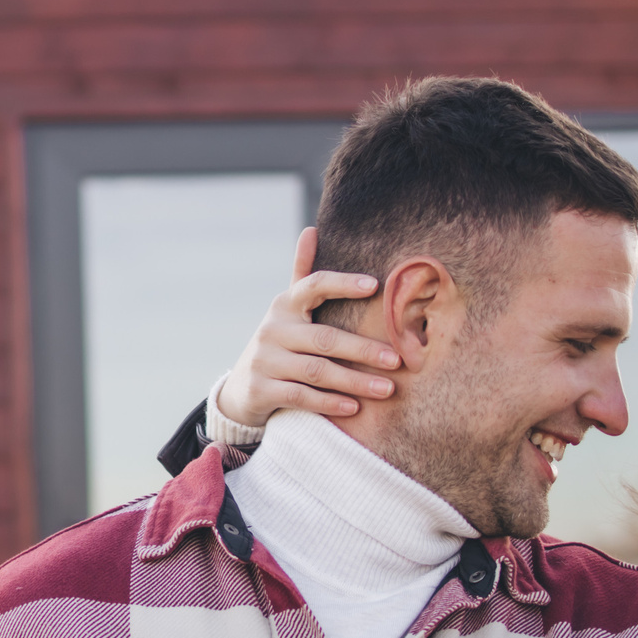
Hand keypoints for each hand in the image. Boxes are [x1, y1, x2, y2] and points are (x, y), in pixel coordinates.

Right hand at [214, 227, 400, 427]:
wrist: (240, 389)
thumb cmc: (279, 344)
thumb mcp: (288, 310)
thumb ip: (302, 275)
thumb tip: (311, 229)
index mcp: (284, 305)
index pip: (313, 286)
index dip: (342, 283)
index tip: (374, 285)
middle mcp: (272, 329)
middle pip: (325, 338)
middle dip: (363, 349)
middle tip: (397, 359)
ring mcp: (265, 360)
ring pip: (317, 371)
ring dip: (355, 381)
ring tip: (387, 389)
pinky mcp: (261, 390)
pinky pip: (301, 396)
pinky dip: (330, 403)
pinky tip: (354, 408)